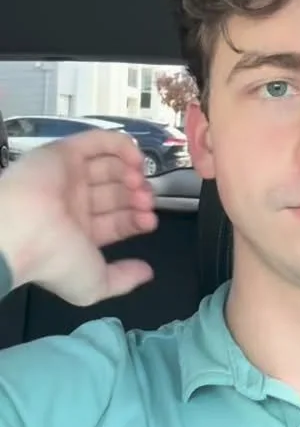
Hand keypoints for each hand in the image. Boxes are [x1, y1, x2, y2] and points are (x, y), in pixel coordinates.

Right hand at [0, 131, 157, 305]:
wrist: (23, 231)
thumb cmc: (56, 261)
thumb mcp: (94, 285)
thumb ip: (122, 280)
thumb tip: (145, 273)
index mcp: (76, 233)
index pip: (115, 221)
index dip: (136, 220)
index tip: (150, 222)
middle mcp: (72, 204)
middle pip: (114, 193)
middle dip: (136, 197)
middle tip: (146, 202)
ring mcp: (68, 177)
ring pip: (109, 167)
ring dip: (131, 174)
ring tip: (140, 185)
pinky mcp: (63, 153)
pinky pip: (96, 141)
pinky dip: (121, 146)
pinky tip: (136, 160)